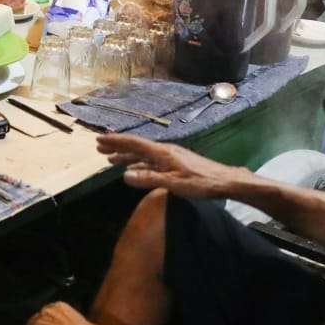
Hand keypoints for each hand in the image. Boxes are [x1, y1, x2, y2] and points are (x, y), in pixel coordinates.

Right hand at [95, 133, 245, 197]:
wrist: (225, 181)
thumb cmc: (200, 182)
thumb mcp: (173, 183)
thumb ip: (149, 179)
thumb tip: (124, 176)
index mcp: (162, 153)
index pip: (134, 144)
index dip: (116, 142)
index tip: (99, 140)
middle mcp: (164, 151)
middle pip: (136, 147)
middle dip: (118, 147)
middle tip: (100, 149)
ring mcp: (170, 157)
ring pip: (143, 155)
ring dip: (126, 157)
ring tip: (111, 160)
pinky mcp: (175, 164)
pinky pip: (150, 162)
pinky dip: (138, 165)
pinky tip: (134, 171)